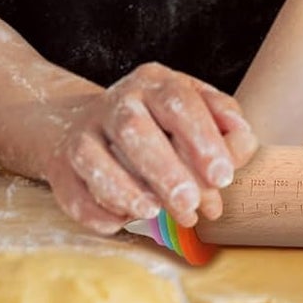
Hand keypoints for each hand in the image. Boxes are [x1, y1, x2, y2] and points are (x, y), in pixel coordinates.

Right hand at [41, 64, 256, 233]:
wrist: (90, 123)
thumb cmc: (160, 120)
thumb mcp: (195, 107)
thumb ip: (223, 121)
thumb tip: (242, 144)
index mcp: (155, 82)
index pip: (179, 103)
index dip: (202, 140)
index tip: (222, 176)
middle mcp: (116, 102)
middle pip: (136, 132)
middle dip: (166, 172)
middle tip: (192, 205)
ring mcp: (83, 132)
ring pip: (95, 160)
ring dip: (127, 191)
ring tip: (155, 214)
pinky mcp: (60, 165)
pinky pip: (72, 191)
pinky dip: (97, 209)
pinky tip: (122, 221)